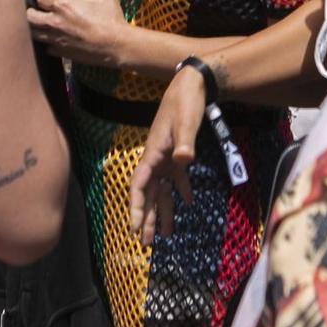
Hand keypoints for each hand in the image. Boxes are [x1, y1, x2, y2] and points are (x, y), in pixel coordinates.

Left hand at [25, 0, 127, 66]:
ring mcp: (55, 38)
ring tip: (41, 26)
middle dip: (30, 13)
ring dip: (36, 29)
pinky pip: (47, 47)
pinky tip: (55, 41)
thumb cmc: (111, 20)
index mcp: (63, 4)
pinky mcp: (60, 52)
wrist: (115, 45)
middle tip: (37, 12)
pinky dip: (49, 44)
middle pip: (29, 16)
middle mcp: (54, 21)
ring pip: (34, 34)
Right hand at [128, 63, 204, 243]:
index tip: (134, 228)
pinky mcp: (178, 152)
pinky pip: (176, 177)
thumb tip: (184, 162)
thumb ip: (185, 142)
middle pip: (148, 194)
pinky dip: (180, 190)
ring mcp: (166, 156)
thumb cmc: (186, 102)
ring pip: (161, 189)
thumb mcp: (186, 122)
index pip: (139, 185)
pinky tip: (186, 203)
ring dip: (162, 210)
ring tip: (164, 234)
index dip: (136, 207)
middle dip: (146, 217)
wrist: (192, 84)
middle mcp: (156, 158)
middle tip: (145, 243)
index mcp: (153, 153)